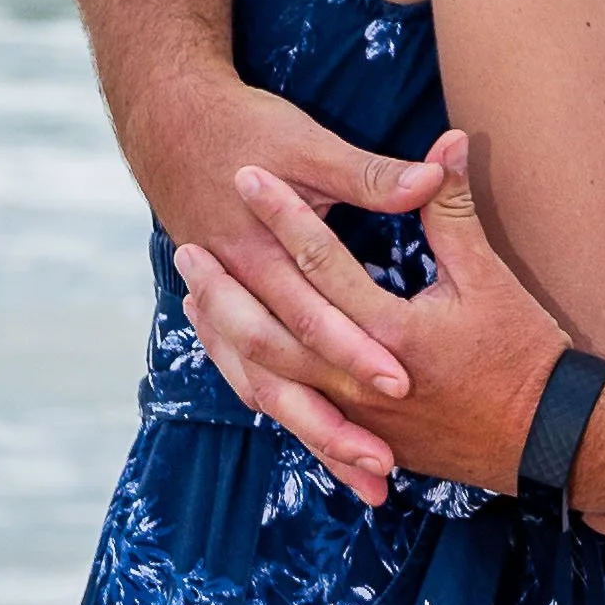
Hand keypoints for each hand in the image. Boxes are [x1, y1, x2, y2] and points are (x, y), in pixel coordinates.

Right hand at [125, 60, 447, 426]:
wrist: (170, 121)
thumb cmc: (248, 128)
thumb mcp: (311, 147)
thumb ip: (372, 173)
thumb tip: (434, 172)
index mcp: (260, 253)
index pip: (313, 314)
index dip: (355, 349)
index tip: (402, 383)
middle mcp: (240, 293)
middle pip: (287, 373)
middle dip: (335, 421)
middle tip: (386, 460)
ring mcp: (228, 309)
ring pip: (269, 390)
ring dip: (317, 436)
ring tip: (371, 482)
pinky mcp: (228, 316)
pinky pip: (254, 379)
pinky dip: (290, 415)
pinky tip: (326, 450)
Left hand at [177, 132, 570, 505]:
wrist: (553, 436)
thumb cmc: (525, 352)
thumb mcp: (488, 276)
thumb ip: (452, 211)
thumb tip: (446, 144)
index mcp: (388, 331)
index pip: (318, 260)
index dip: (282, 212)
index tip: (248, 174)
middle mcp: (360, 380)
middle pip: (270, 330)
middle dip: (226, 289)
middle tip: (189, 248)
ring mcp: (358, 417)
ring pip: (270, 379)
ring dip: (229, 339)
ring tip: (195, 303)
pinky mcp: (366, 439)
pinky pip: (294, 415)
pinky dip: (259, 385)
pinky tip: (239, 362)